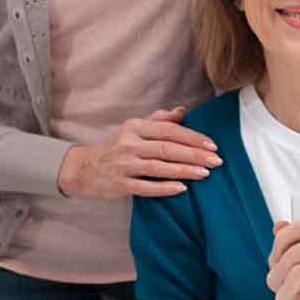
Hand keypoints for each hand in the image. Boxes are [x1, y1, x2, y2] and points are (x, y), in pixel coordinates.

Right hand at [56, 107, 221, 198]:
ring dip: (184, 171)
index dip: (192, 137)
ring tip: (205, 174)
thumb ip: (158, 120)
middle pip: (168, 149)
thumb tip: (182, 111)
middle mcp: (128, 144)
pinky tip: (181, 188)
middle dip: (194, 155)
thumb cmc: (114, 148)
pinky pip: (146, 187)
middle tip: (216, 161)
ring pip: (159, 168)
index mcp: (134, 128)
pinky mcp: (120, 184)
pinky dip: (164, 188)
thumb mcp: (133, 129)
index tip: (212, 145)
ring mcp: (124, 165)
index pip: (169, 130)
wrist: (83, 169)